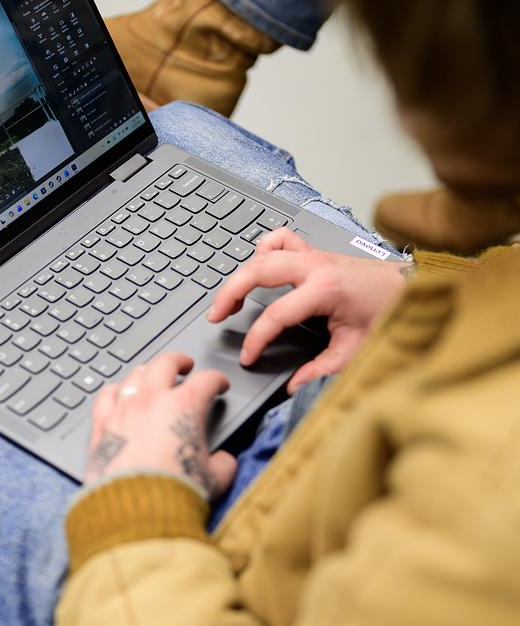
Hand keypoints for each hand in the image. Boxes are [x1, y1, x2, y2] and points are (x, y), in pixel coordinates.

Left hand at [84, 352, 237, 497]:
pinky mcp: (102, 426)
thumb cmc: (173, 493)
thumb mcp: (215, 479)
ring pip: (135, 374)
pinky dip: (116, 390)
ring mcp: (123, 410)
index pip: (206, 380)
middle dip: (179, 360)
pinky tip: (119, 394)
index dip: (217, 380)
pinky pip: (106, 395)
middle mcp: (152, 400)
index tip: (219, 385)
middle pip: (166, 362)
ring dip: (148, 371)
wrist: (137, 511)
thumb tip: (224, 461)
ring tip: (153, 375)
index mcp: (185, 406)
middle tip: (185, 364)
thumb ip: (224, 463)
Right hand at [207, 229, 409, 392]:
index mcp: (325, 289)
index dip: (256, 338)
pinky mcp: (315, 253)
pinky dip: (264, 248)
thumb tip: (295, 386)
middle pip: (258, 271)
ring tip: (227, 297)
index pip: (276, 314)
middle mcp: (316, 266)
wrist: (409, 287)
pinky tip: (257, 266)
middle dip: (230, 293)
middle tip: (215, 316)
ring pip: (263, 252)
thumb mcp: (355, 350)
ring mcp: (314, 255)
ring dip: (240, 272)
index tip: (247, 356)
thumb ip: (321, 370)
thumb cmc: (387, 313)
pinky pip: (281, 239)